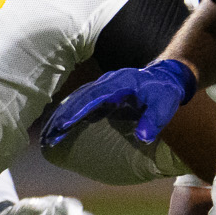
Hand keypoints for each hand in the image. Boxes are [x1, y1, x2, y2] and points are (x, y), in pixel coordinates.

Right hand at [41, 59, 196, 148]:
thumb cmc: (164, 91)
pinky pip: (82, 103)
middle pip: (79, 97)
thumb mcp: (165, 104)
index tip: (64, 125)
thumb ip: (154, 119)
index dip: (78, 110)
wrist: (165, 77)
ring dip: (62, 116)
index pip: (93, 96)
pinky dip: (70, 114)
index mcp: (118, 83)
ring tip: (49, 135)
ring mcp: (103, 87)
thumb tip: (143, 137)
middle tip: (49, 136)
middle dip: (63, 116)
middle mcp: (106, 83)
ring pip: (77, 99)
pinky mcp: (103, 95)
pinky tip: (61, 128)